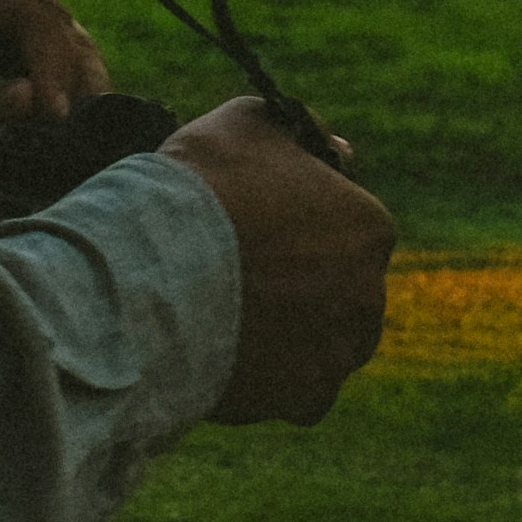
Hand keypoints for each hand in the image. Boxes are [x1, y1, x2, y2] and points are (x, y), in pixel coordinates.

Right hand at [166, 95, 395, 423]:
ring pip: (326, 343)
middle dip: (303, 282)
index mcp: (370, 226)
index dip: (302, 224)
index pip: (349, 226)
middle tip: (242, 273)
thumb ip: (299, 131)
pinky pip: (301, 392)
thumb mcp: (248, 123)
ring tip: (233, 316)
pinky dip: (274, 379)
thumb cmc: (200, 188)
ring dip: (293, 334)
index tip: (259, 226)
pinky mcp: (307, 399)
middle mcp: (370, 293)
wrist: (152, 275)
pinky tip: (235, 353)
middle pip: (341, 287)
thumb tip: (337, 151)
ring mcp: (341, 351)